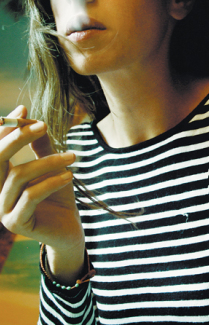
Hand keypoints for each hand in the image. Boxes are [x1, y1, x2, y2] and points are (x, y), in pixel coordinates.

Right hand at [0, 105, 85, 281]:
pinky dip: (51, 182)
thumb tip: (34, 121)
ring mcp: (3, 209)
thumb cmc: (58, 196)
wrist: (68, 229)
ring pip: (19, 176)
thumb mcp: (52, 167)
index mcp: (2, 176)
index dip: (5, 128)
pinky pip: (30, 197)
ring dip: (48, 162)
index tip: (23, 110)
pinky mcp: (16, 223)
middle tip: (43, 125)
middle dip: (17, 138)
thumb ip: (41, 148)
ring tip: (72, 156)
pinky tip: (69, 175)